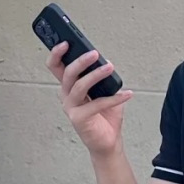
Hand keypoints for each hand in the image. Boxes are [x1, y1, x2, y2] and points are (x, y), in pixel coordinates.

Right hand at [47, 41, 132, 156]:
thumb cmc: (104, 115)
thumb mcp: (103, 91)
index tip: (66, 42)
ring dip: (96, 75)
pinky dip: (114, 98)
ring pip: (79, 86)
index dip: (57, 54)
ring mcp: (71, 108)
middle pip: (67, 74)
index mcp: (69, 87)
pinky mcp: (79, 119)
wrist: (108, 141)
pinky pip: (97, 104)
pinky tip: (127, 94)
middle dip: (80, 61)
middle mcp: (66, 96)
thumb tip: (106, 62)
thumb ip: (101, 78)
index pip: (56, 67)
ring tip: (110, 67)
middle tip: (94, 53)